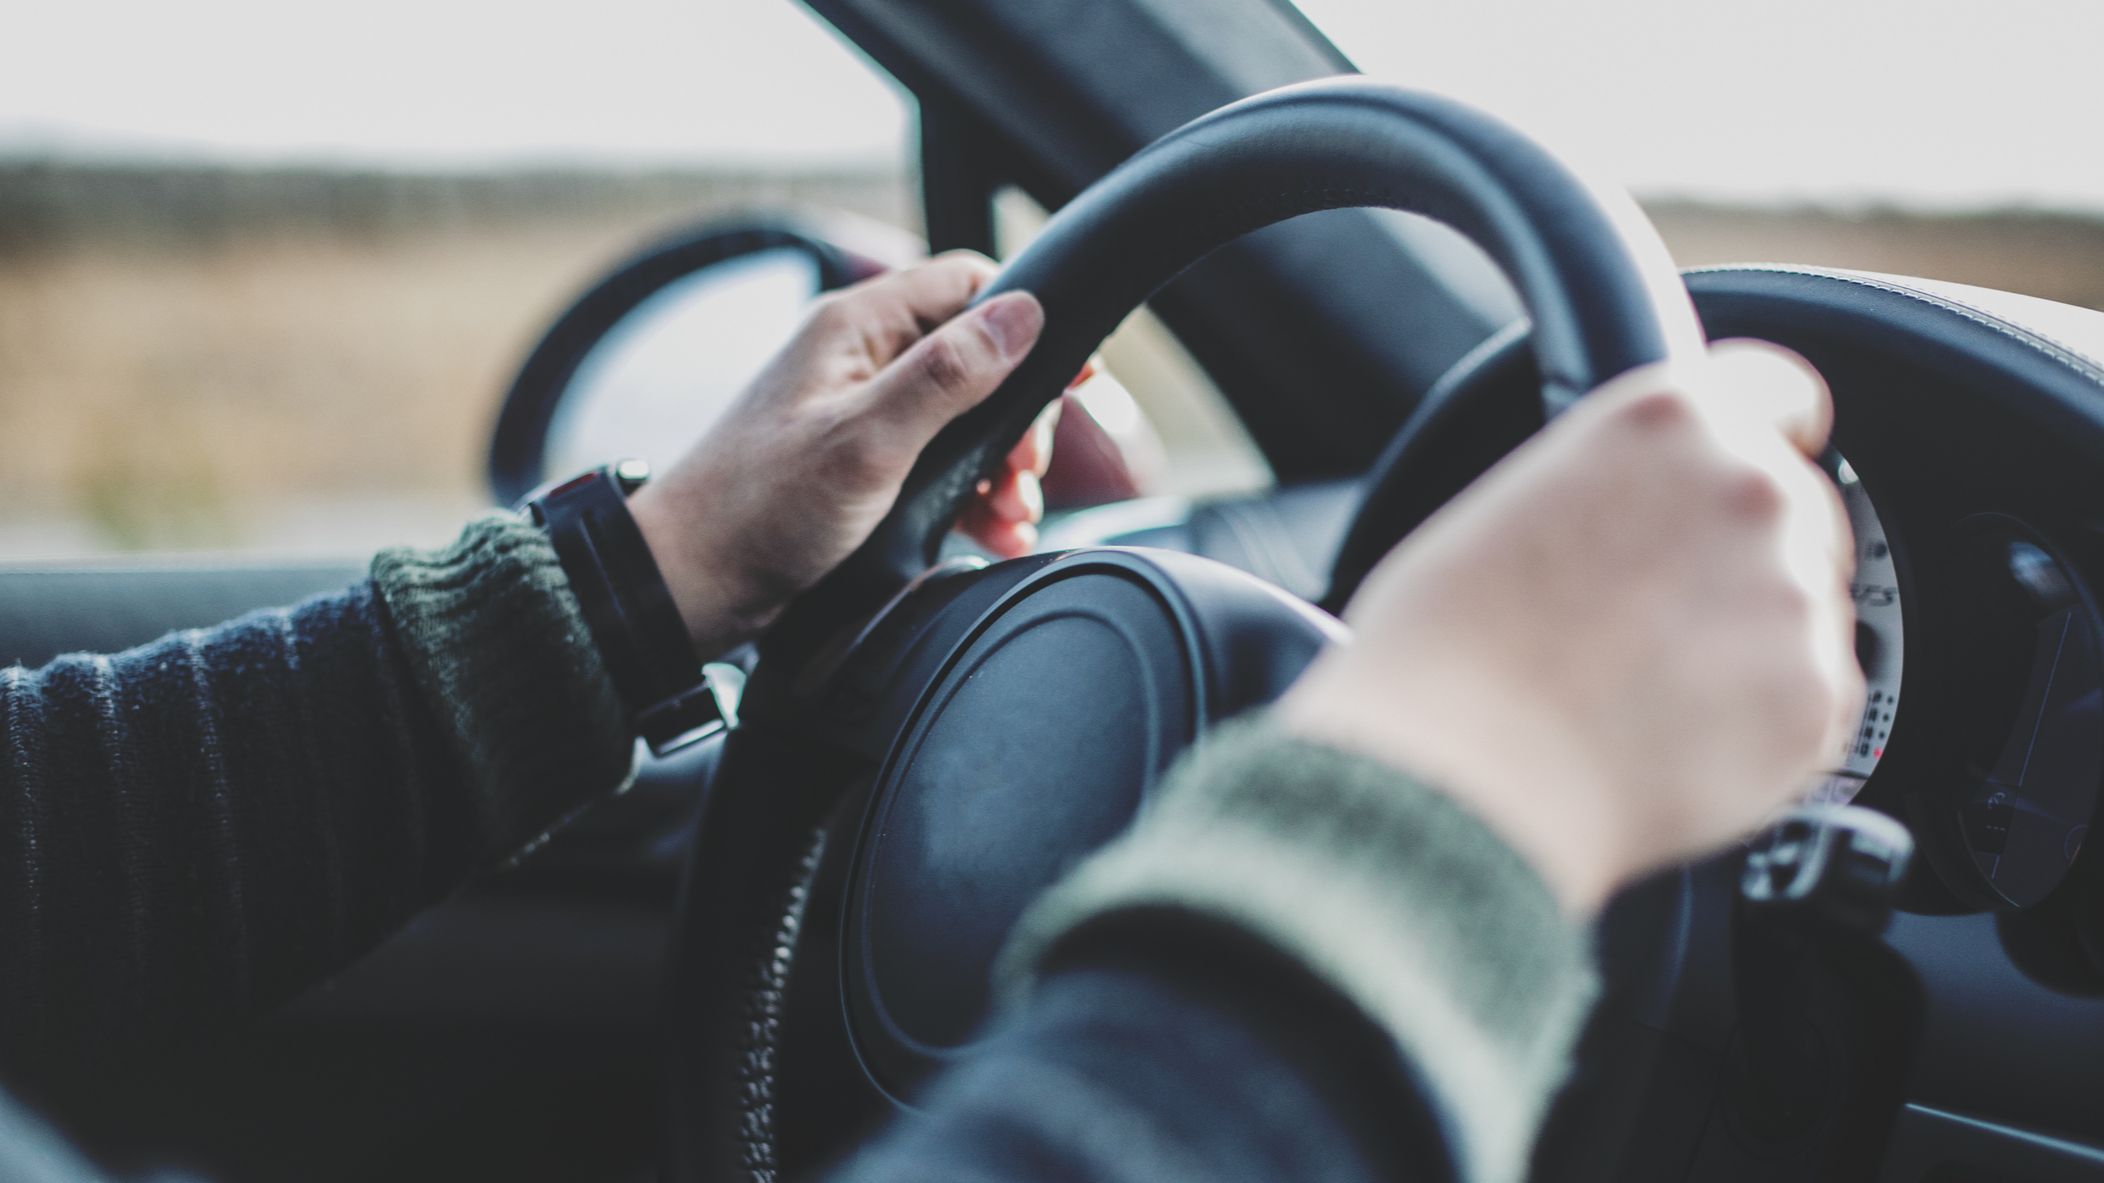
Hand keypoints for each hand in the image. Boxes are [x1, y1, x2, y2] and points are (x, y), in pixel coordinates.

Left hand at [628, 252, 1054, 657]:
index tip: (1072, 378)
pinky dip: (972, 498)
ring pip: (962, 420)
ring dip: (1000, 468)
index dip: (1026, 322)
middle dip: (1015, 419)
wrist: (688, 587)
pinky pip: (938, 467)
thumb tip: (1021, 314)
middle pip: (976, 358)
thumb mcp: (868, 440)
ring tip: (1011, 516)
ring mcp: (858, 415)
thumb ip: (947, 376)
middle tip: (1023, 472)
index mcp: (854, 328)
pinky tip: (992, 533)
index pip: (965, 283)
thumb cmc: (758, 509)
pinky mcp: (859, 468)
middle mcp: (858, 361)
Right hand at [1278, 341, 1862, 913]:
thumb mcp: (1505, 509)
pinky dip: (1760, 726)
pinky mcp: (1816, 697)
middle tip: (1651, 621)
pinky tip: (1670, 740)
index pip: (1779, 390)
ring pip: (1802, 610)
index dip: (1765, 434)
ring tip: (1643, 693)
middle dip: (1738, 559)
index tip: (1757, 462)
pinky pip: (1810, 702)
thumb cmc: (1445, 654)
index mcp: (1666, 420)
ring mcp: (1794, 594)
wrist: (1460, 780)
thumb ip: (1604, 488)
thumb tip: (1630, 523)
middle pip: (1796, 509)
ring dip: (1748, 644)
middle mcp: (1749, 488)